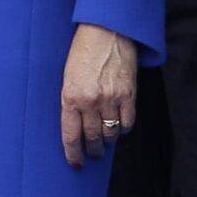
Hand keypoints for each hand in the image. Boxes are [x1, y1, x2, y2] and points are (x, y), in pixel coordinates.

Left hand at [61, 22, 137, 167]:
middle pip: (92, 137)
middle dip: (92, 151)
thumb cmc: (82, 53)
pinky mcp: (129, 95)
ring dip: (107, 141)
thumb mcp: (67, 77)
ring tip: (104, 143)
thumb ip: (71, 100)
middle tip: (93, 156)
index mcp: (70, 96)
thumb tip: (77, 124)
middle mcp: (91, 101)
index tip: (75, 163)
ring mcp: (112, 99)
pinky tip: (118, 128)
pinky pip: (127, 122)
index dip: (73, 152)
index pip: (71, 134)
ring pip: (111, 133)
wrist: (106, 33)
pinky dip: (123, 129)